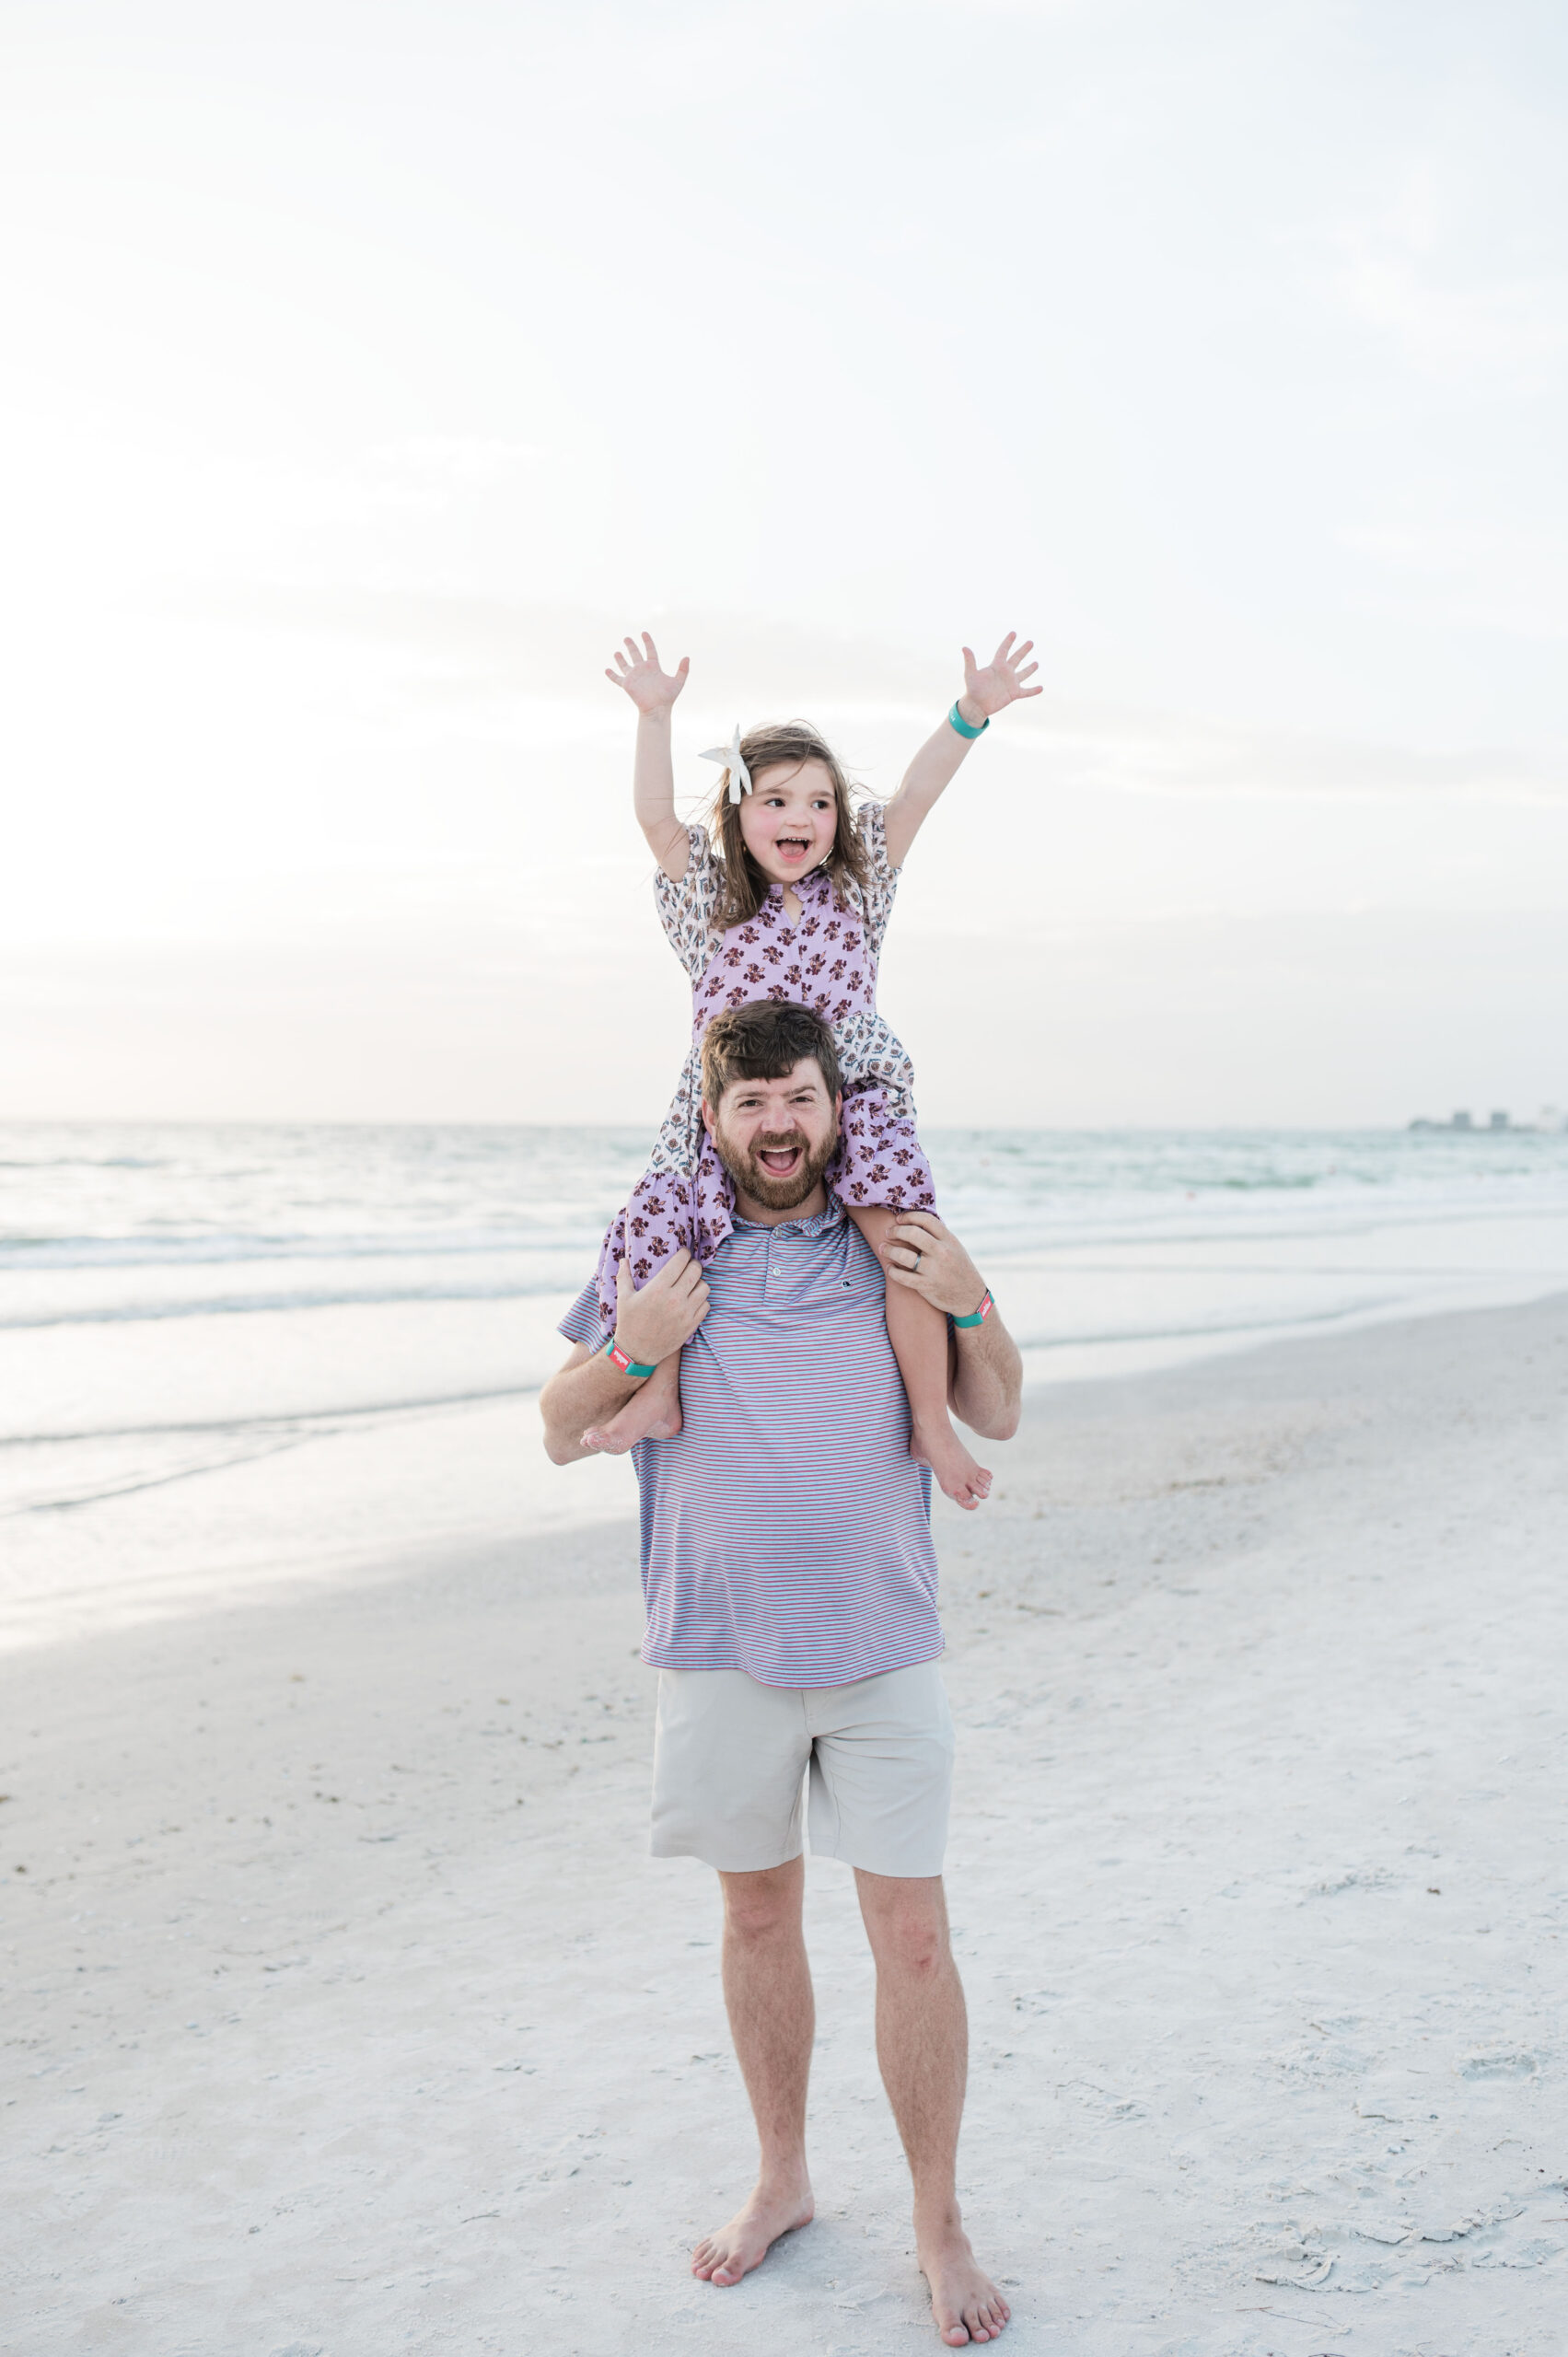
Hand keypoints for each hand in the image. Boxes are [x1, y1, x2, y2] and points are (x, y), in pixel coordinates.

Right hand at [606, 631, 689, 714]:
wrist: (657, 709)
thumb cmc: (668, 698)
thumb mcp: (678, 682)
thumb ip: (683, 670)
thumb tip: (687, 657)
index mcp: (653, 667)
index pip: (650, 651)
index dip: (647, 642)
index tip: (644, 633)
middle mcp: (643, 670)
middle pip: (635, 654)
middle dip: (631, 646)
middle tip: (627, 638)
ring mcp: (634, 677)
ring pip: (625, 665)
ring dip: (620, 659)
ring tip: (616, 652)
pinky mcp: (627, 684)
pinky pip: (617, 678)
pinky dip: (611, 674)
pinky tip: (606, 670)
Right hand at [610, 1249, 708, 1364]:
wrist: (637, 1352)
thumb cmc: (629, 1323)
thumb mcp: (623, 1298)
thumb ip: (624, 1276)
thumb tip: (624, 1259)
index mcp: (658, 1289)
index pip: (680, 1262)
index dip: (684, 1254)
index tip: (683, 1253)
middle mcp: (674, 1299)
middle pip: (696, 1271)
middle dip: (693, 1265)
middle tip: (688, 1266)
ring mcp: (685, 1313)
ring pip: (705, 1287)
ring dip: (699, 1282)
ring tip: (691, 1284)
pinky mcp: (691, 1325)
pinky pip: (706, 1305)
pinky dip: (701, 1300)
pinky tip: (692, 1300)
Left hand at [884, 1213, 987, 1318]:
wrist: (969, 1297)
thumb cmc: (958, 1268)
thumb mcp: (954, 1247)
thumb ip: (938, 1235)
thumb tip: (916, 1219)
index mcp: (949, 1240)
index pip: (926, 1220)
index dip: (908, 1216)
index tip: (898, 1219)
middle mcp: (942, 1252)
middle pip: (913, 1234)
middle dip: (895, 1231)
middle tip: (888, 1232)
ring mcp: (934, 1270)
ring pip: (904, 1255)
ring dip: (889, 1250)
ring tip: (883, 1248)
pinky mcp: (927, 1286)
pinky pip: (903, 1277)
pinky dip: (892, 1271)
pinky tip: (890, 1267)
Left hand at [957, 631, 1041, 723]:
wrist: (976, 705)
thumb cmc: (972, 689)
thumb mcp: (971, 674)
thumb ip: (970, 661)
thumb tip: (964, 647)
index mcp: (996, 666)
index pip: (1003, 650)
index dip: (1008, 642)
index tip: (1013, 633)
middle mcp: (1005, 672)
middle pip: (1016, 658)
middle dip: (1023, 650)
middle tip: (1030, 642)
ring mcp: (1011, 683)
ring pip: (1023, 674)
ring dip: (1030, 669)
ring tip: (1037, 663)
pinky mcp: (1014, 694)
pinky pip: (1026, 692)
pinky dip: (1034, 690)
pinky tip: (1041, 687)